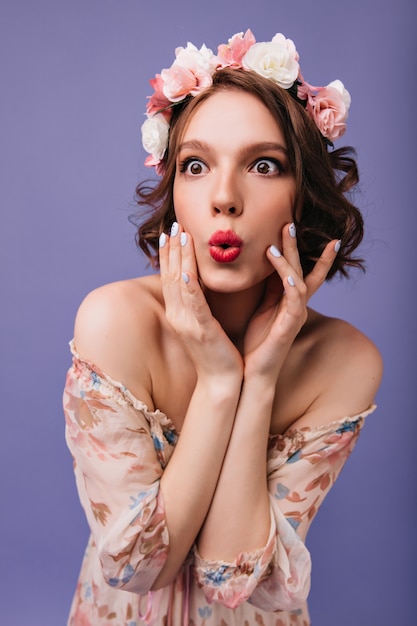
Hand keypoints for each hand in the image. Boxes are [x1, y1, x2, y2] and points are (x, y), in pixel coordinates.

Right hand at [159, 222, 242, 379]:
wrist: (222, 382)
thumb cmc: (218, 352)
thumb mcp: (205, 323)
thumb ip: (201, 303)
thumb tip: (201, 282)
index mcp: (179, 313)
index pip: (171, 277)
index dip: (170, 254)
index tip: (171, 232)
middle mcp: (178, 316)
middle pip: (172, 276)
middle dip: (172, 249)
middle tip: (174, 225)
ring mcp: (187, 324)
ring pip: (180, 285)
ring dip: (180, 258)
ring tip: (181, 236)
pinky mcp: (202, 331)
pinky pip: (194, 306)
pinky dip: (190, 289)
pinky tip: (188, 273)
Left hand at [243, 223, 339, 379]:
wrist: (248, 374)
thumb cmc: (252, 343)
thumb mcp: (258, 309)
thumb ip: (262, 289)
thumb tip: (254, 265)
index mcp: (284, 301)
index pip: (294, 269)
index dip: (296, 250)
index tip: (295, 226)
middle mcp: (294, 306)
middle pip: (300, 269)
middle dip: (295, 246)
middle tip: (290, 223)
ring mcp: (294, 316)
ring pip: (299, 280)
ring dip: (289, 260)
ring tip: (278, 240)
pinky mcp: (290, 327)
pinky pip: (294, 300)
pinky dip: (290, 282)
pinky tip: (283, 270)